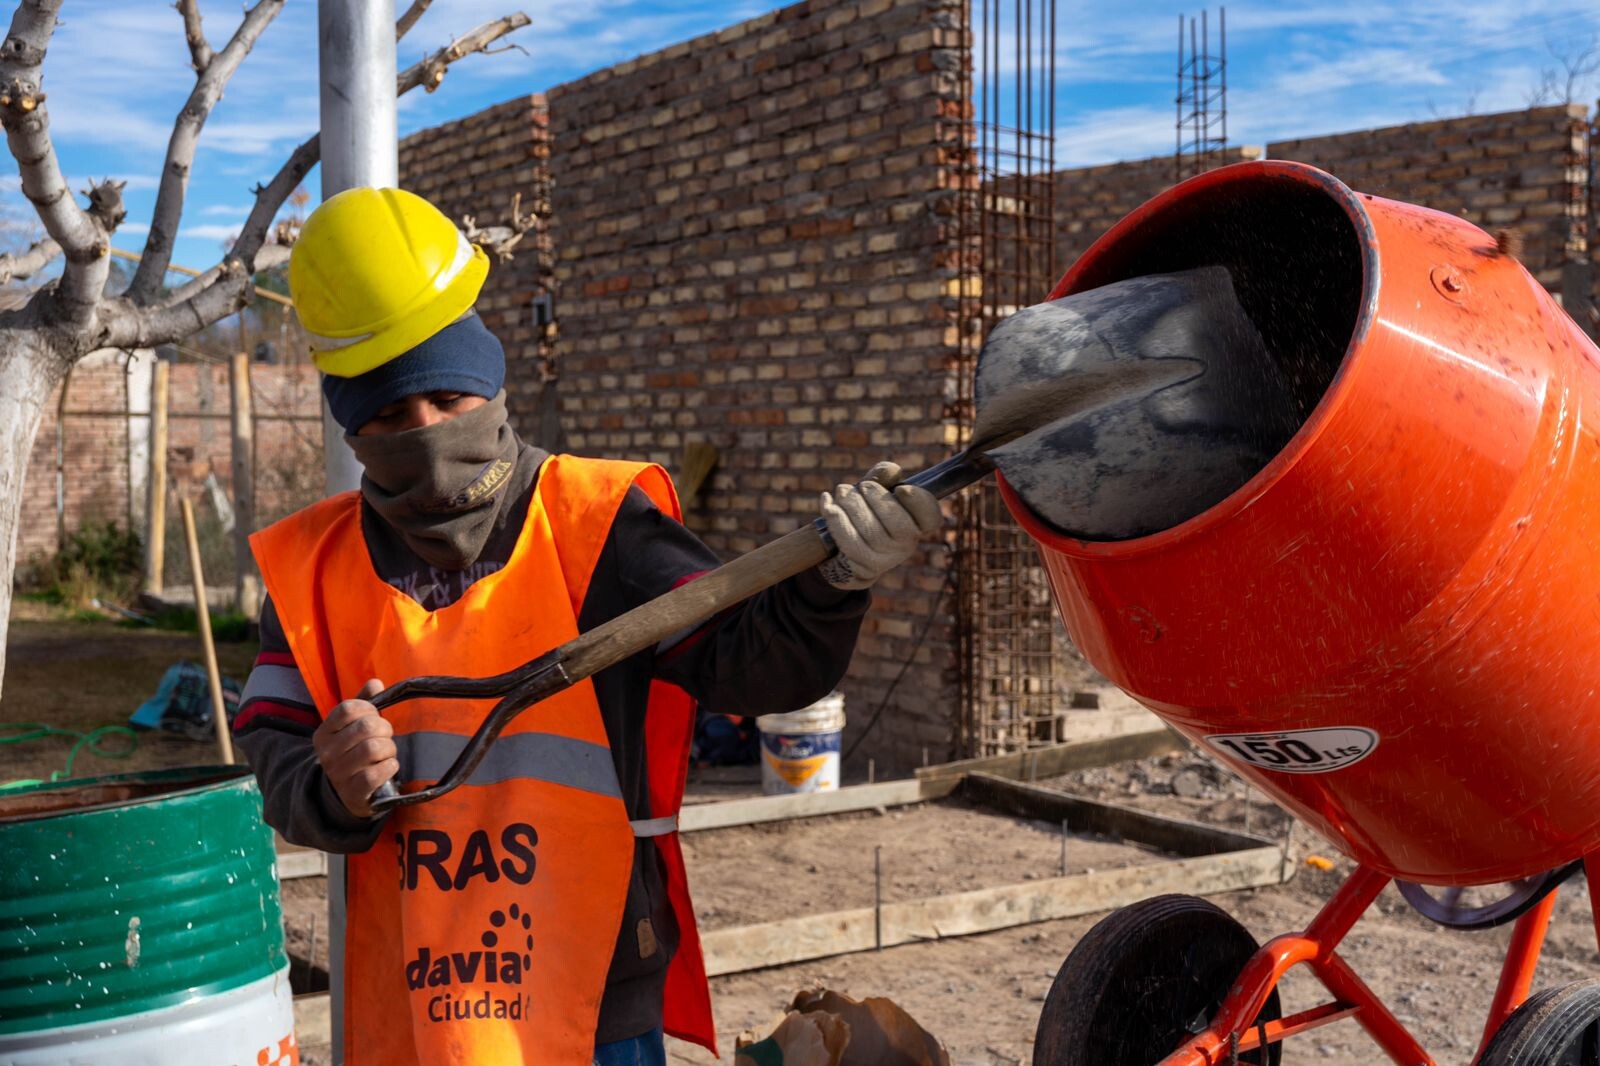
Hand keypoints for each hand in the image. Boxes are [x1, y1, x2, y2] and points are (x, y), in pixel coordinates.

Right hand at [313, 678, 396, 818]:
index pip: (349, 708)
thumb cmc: (353, 754)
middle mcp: (327, 754)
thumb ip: (362, 703)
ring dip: (389, 749)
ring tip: (386, 754)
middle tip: (385, 737)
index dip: (369, 708)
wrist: (346, 795)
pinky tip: (388, 767)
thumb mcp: (351, 728)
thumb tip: (375, 682)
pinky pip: (378, 772)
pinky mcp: (354, 793)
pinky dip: (390, 766)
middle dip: (385, 729)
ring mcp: (339, 774)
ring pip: (374, 748)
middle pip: (366, 727)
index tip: (374, 717)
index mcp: (323, 734)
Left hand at [817, 462, 941, 589]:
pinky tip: (827, 502)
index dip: (919, 501)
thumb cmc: (867, 513)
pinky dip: (834, 516)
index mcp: (918, 524)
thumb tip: (891, 471)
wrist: (847, 551)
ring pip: (870, 530)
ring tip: (842, 492)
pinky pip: (848, 541)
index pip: (930, 516)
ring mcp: (886, 559)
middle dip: (875, 496)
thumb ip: (885, 477)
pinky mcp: (862, 566)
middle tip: (863, 487)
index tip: (901, 488)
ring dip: (851, 504)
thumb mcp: (877, 492)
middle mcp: (906, 545)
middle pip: (897, 523)